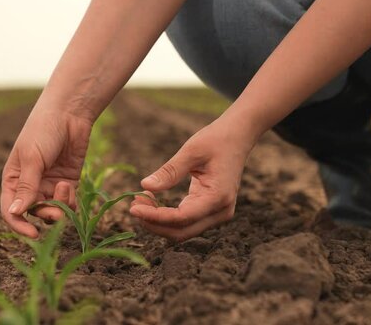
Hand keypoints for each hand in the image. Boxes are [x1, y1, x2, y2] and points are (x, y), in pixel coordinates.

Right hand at [0, 104, 91, 237]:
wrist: (69, 114)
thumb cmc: (43, 131)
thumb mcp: (32, 158)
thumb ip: (27, 187)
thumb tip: (15, 213)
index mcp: (13, 179)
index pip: (10, 210)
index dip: (18, 224)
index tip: (32, 234)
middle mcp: (30, 185)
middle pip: (34, 212)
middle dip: (45, 215)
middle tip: (56, 213)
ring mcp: (49, 185)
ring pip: (53, 210)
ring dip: (59, 207)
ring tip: (65, 189)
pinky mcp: (68, 182)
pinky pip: (68, 202)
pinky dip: (70, 201)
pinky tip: (69, 186)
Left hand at [129, 118, 254, 241]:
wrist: (238, 137)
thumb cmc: (216, 140)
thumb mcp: (191, 151)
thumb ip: (169, 171)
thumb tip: (144, 185)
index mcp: (218, 197)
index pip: (181, 218)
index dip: (155, 217)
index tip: (133, 207)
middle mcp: (221, 211)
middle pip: (181, 232)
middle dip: (154, 223)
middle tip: (133, 205)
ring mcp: (218, 214)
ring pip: (183, 231)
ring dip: (159, 221)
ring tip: (141, 200)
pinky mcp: (212, 211)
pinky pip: (186, 222)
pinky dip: (168, 217)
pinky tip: (153, 202)